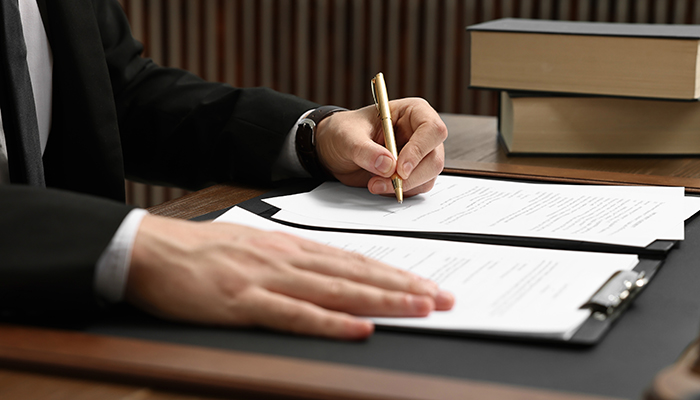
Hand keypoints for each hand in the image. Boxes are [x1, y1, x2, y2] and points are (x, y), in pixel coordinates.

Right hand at [126, 214, 453, 339]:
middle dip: (404, 287)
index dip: (395, 274)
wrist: (151, 249)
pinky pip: (295, 314)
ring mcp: (268, 280)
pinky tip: (359, 327)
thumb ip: (294, 262)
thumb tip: (332, 275)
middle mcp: (289, 260)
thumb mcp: (257, 249)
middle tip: (444, 298)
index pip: (355, 261)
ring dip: (382, 299)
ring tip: (420, 308)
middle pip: (357, 275)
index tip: (428, 284)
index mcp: (292, 249)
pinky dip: (331, 322)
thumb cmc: (204, 251)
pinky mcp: (243, 302)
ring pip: (337, 291)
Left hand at [315, 98, 446, 196]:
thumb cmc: (344, 132)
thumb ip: (366, 150)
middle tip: (383, 182)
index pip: (432, 129)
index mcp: (412, 112)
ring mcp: (420, 155)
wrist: (335, 149)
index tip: (399, 168)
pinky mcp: (414, 173)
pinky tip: (380, 185)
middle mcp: (421, 133)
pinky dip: (400, 191)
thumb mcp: (347, 137)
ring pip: (428, 176)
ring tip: (374, 184)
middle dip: (410, 176)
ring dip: (403, 186)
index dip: (419, 150)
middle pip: (434, 158)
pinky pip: (418, 187)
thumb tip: (388, 165)